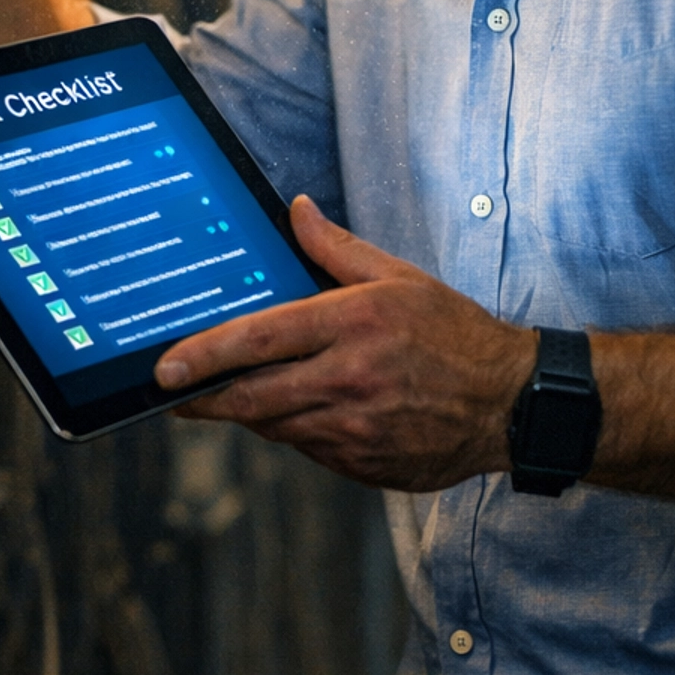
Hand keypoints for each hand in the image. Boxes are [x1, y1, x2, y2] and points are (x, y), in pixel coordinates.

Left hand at [155, 196, 537, 490]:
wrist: (508, 402)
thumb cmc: (453, 333)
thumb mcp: (400, 277)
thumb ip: (337, 249)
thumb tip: (296, 210)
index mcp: (353, 323)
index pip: (259, 341)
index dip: (204, 356)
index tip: (165, 369)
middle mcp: (349, 378)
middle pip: (252, 398)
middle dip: (205, 399)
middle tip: (176, 394)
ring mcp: (355, 428)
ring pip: (276, 427)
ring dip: (252, 412)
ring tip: (240, 393)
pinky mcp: (363, 463)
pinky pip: (308, 448)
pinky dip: (295, 430)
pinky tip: (305, 410)